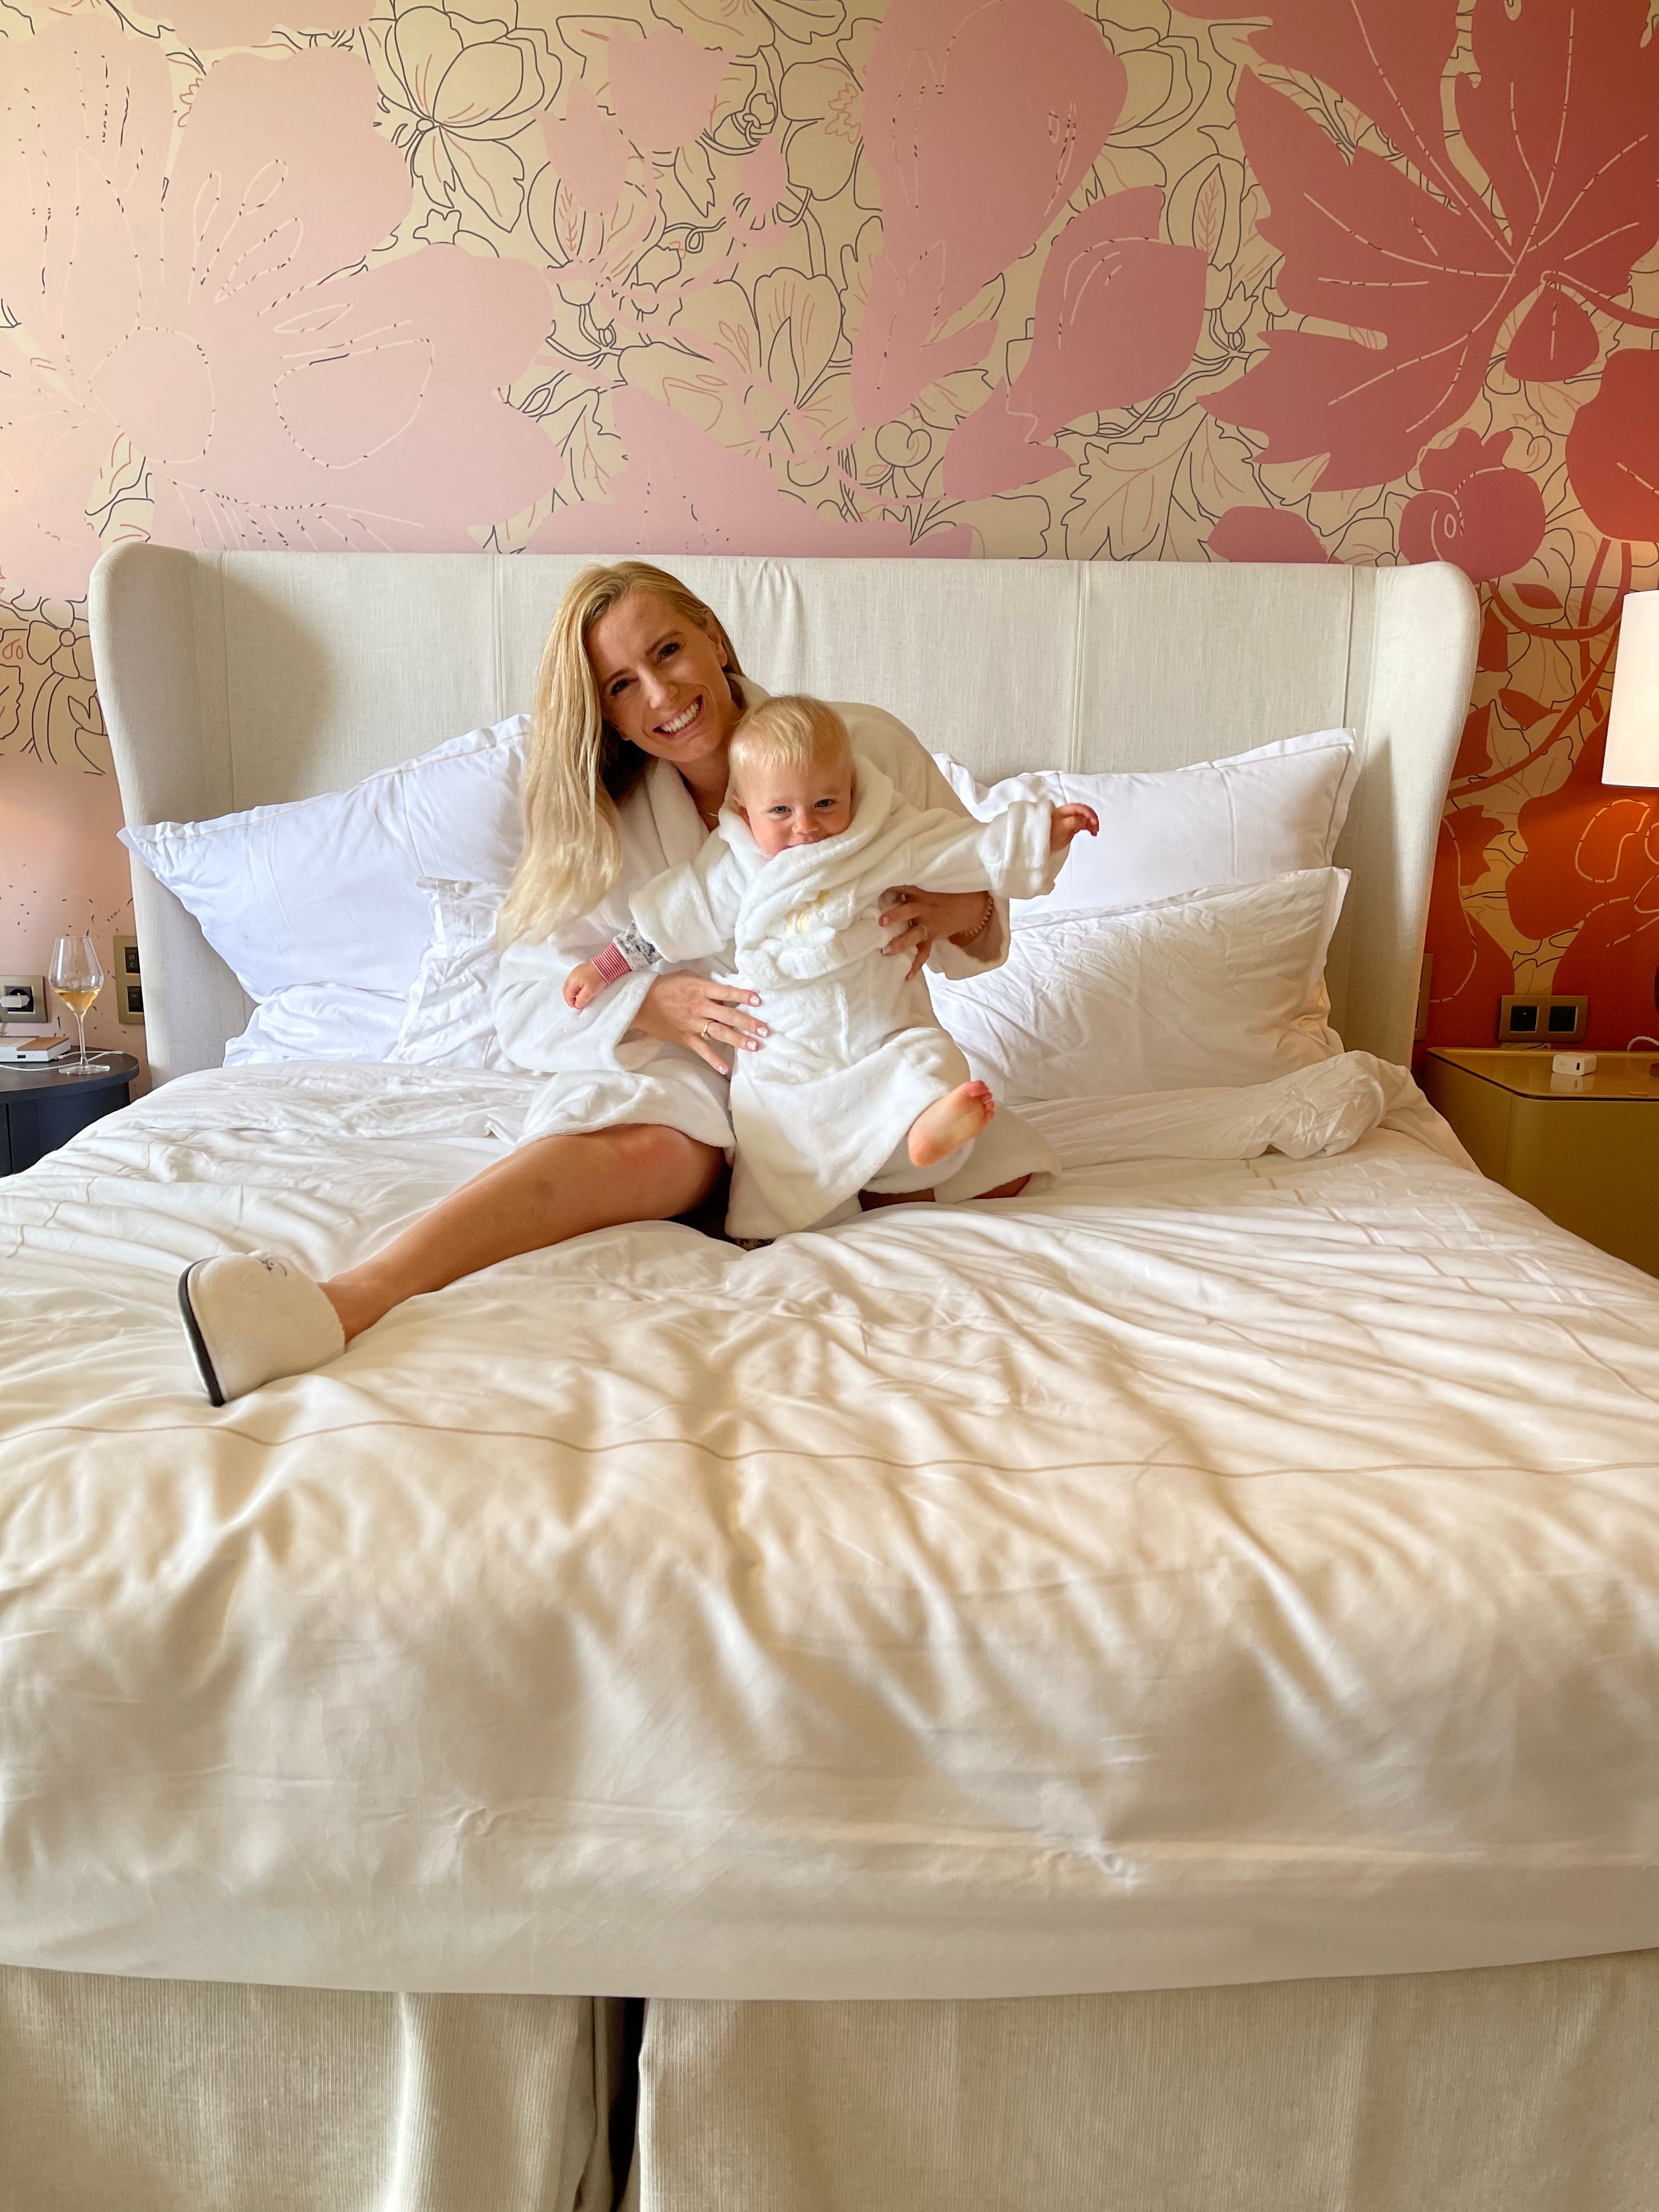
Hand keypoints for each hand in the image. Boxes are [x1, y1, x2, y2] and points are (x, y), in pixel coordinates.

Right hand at [563, 961, 605, 1010]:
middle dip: (569, 998)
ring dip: (571, 993)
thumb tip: (576, 1005)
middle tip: (576, 1004)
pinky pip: (573, 981)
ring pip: (568, 985)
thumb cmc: (597, 978)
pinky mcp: (579, 970)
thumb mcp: (590, 991)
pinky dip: (574, 987)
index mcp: (572, 981)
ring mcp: (575, 972)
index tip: (578, 1008)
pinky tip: (580, 990)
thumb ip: (581, 999)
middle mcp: (571, 975)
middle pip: (566, 990)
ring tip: (578, 998)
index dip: (571, 1003)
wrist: (605, 964)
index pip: (567, 995)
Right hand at [634, 971, 766, 1073]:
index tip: (759, 1000)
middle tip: (765, 1030)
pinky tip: (725, 1068)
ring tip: (754, 1046)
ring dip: (738, 1040)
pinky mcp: (685, 1037)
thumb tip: (724, 998)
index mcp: (700, 989)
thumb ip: (707, 985)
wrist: (640, 1003)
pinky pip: (701, 1049)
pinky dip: (713, 1060)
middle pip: (728, 1015)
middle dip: (748, 1023)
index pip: (726, 992)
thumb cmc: (665, 987)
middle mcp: (699, 1006)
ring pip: (719, 1032)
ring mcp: (692, 1023)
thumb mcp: (687, 977)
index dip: (743, 996)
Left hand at [878, 887, 991, 979]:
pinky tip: (907, 976)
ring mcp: (928, 924)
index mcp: (921, 892)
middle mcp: (923, 908)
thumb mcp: (931, 884)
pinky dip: (916, 964)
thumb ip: (912, 885)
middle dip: (894, 916)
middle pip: (907, 911)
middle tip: (881, 922)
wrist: (971, 905)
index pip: (902, 887)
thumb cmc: (946, 892)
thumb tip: (887, 884)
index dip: (889, 888)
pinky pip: (924, 953)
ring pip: (913, 935)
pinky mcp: (933, 936)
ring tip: (886, 951)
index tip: (873, 889)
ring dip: (899, 943)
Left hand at [1050, 803, 1098, 851]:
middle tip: (1096, 826)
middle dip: (1092, 818)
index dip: (1089, 813)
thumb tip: (1085, 819)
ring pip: (1085, 818)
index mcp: (1064, 810)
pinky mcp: (1072, 827)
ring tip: (1095, 831)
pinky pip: (1083, 824)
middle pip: (1084, 812)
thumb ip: (1074, 821)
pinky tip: (1092, 832)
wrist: (1042, 844)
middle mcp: (1068, 814)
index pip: (1080, 808)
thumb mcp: (1062, 827)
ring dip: (1092, 823)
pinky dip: (1089, 827)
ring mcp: (1070, 820)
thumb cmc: (1048, 834)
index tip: (1094, 821)